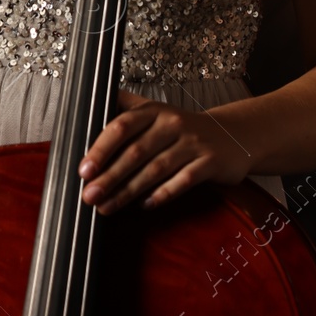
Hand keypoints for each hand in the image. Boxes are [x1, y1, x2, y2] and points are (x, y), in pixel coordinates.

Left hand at [77, 90, 251, 213]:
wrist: (232, 136)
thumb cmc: (181, 129)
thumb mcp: (154, 112)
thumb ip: (123, 109)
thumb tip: (84, 108)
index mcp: (153, 111)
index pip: (121, 126)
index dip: (101, 148)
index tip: (83, 170)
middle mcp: (172, 124)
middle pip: (136, 152)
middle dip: (110, 176)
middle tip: (89, 196)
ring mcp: (193, 143)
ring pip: (156, 170)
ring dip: (129, 191)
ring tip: (107, 207)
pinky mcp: (209, 163)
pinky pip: (183, 181)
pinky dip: (163, 194)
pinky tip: (145, 205)